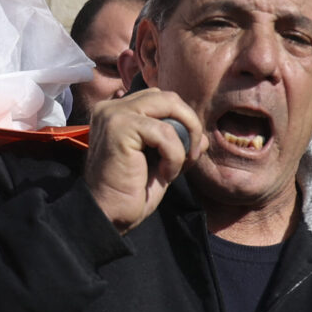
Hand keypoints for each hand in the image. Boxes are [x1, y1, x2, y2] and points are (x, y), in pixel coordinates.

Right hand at [84, 89, 206, 233]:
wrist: (108, 215)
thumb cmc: (130, 192)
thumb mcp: (161, 163)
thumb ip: (179, 145)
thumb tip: (204, 137)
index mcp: (117, 112)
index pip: (161, 100)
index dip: (181, 121)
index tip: (186, 152)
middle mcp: (111, 108)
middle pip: (168, 97)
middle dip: (189, 124)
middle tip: (191, 154)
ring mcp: (113, 115)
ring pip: (169, 106)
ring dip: (184, 138)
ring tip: (176, 166)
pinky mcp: (119, 128)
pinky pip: (164, 132)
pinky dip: (174, 155)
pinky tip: (165, 174)